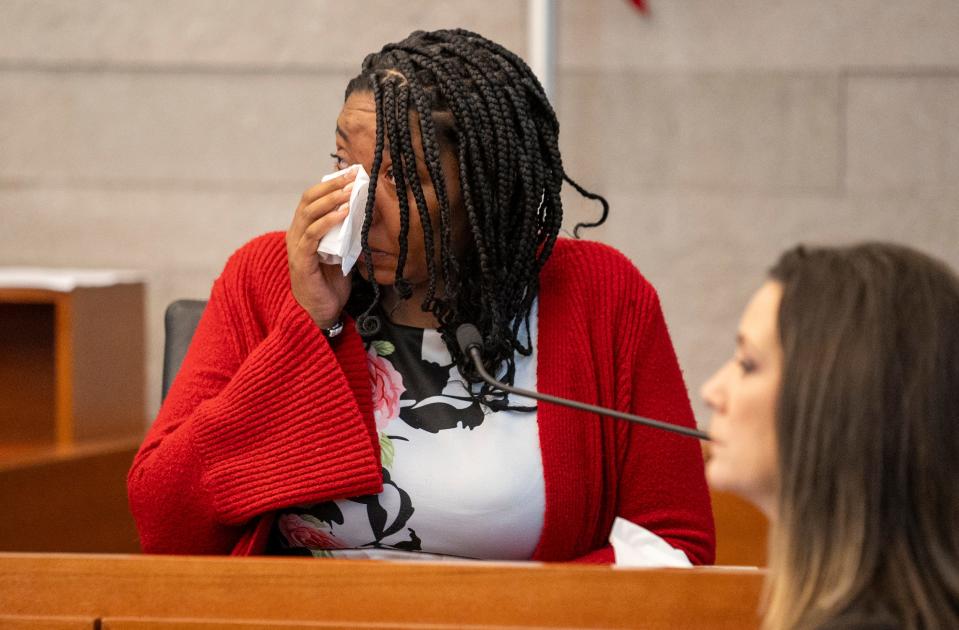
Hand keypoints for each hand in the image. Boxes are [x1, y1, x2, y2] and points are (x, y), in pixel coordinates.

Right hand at [286, 167, 356, 328]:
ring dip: (331, 199)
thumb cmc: (330, 281)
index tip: (350, 172)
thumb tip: (365, 213)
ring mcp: (296, 245)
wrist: (321, 311)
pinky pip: (313, 235)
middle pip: (309, 199)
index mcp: (304, 228)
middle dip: (332, 184)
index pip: (313, 197)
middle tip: (352, 175)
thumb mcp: (341, 251)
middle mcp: (296, 232)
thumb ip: (346, 233)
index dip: (330, 182)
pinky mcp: (301, 259)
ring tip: (350, 190)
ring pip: (310, 213)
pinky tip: (343, 213)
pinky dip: (328, 221)